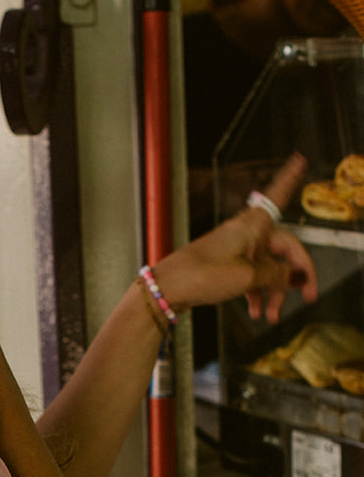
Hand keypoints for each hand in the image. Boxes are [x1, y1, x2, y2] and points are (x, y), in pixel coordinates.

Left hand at [153, 153, 317, 324]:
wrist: (167, 289)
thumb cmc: (199, 275)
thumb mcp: (247, 277)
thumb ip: (277, 275)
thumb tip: (298, 276)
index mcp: (254, 225)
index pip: (278, 195)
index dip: (289, 178)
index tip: (299, 161)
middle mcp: (246, 233)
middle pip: (283, 249)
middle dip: (294, 275)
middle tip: (309, 295)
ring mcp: (236, 250)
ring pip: (267, 268)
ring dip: (274, 292)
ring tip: (272, 315)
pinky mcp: (226, 265)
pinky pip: (251, 277)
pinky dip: (257, 293)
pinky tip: (257, 311)